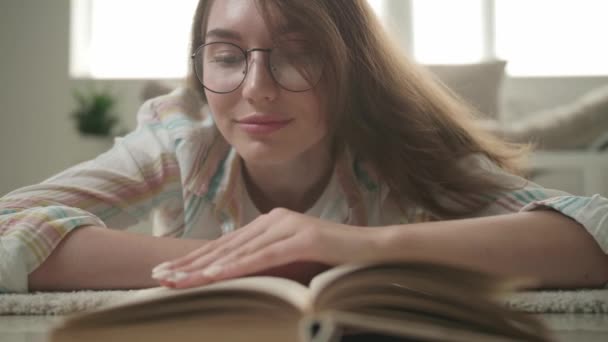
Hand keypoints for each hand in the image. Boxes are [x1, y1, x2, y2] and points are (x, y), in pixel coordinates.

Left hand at [151, 208, 381, 287]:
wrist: (374, 251)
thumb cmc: (333, 261)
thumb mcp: (294, 263)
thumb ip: (267, 265)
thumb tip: (237, 280)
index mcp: (270, 223)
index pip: (226, 245)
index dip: (195, 260)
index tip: (168, 273)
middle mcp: (275, 220)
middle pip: (225, 246)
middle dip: (190, 263)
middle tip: (158, 276)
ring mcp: (289, 226)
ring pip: (238, 251)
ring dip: (205, 267)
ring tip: (177, 280)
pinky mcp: (303, 238)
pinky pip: (263, 257)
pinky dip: (237, 267)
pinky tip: (214, 276)